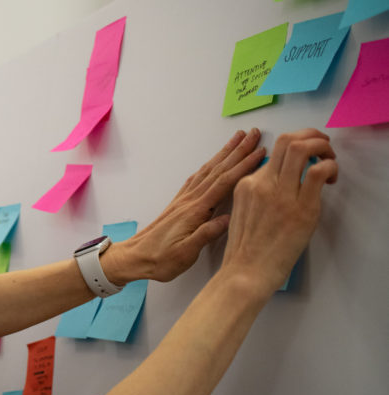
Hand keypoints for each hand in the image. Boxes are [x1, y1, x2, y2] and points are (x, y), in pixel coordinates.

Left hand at [107, 128, 265, 282]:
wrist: (136, 258)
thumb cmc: (160, 260)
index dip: (243, 166)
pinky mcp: (179, 203)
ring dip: (224, 154)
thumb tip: (228, 219)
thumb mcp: (185, 254)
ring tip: (236, 140)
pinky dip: (208, 167)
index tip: (259, 152)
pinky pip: (197, 178)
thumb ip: (205, 235)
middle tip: (253, 134)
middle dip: (238, 151)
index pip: (224, 183)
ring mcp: (183, 200)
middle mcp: (189, 200)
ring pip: (208, 171)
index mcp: (195, 211)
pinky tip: (212, 163)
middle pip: (218, 170)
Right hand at [220, 128, 336, 295]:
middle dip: (311, 136)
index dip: (295, 148)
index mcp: (246, 185)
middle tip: (323, 147)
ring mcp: (280, 193)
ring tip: (330, 158)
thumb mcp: (243, 214)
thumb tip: (282, 184)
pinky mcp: (300, 207)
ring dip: (322, 146)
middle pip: (286, 140)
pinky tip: (331, 179)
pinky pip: (318, 171)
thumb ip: (258, 195)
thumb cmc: (246, 251)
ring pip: (301, 148)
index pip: (274, 152)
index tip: (307, 157)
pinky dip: (330, 166)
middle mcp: (262, 183)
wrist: (245, 272)